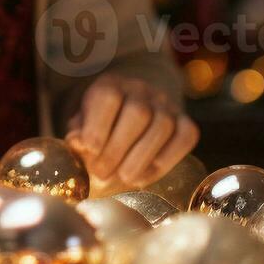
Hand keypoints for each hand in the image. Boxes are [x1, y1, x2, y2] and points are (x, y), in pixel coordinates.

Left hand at [64, 76, 197, 188]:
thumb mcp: (83, 121)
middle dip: (117, 149)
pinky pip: (186, 136)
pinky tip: (145, 177)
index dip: (98, 125)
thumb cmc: (102, 121)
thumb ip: (79, 131)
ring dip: (141, 158)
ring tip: (123, 179)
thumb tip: (77, 142)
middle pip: (138, 114)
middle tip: (101, 173)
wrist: (134, 105)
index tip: (90, 149)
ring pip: (162, 126)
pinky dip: (167, 160)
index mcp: (111, 84)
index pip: (108, 97)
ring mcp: (167, 105)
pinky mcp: (186, 122)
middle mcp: (142, 90)